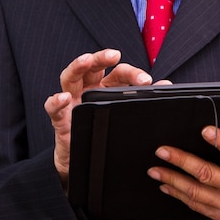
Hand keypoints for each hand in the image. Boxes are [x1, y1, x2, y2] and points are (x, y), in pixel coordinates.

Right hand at [44, 49, 153, 185]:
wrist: (84, 165)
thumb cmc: (105, 133)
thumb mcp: (124, 116)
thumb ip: (142, 100)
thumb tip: (166, 85)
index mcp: (106, 88)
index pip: (118, 73)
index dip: (132, 73)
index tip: (147, 80)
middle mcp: (88, 90)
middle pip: (92, 67)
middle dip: (101, 57)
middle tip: (114, 54)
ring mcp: (72, 103)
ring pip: (70, 78)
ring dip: (77, 66)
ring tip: (86, 60)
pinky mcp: (60, 121)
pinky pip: (53, 109)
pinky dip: (56, 101)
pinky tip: (63, 98)